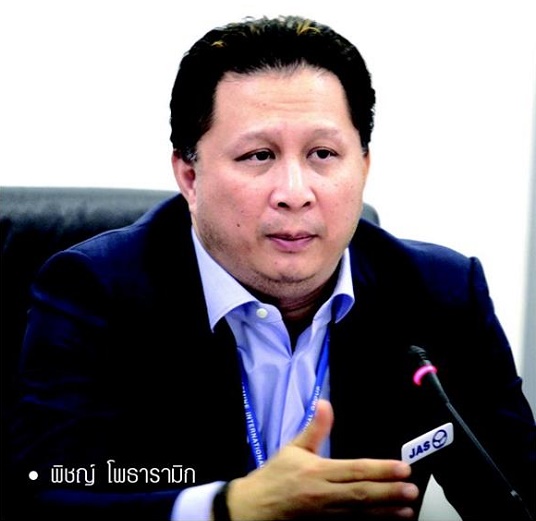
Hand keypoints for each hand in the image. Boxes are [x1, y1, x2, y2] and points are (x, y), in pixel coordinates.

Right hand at [225, 399, 418, 519]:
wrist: (255, 508)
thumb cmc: (276, 476)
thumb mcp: (294, 448)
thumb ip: (315, 428)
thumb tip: (326, 404)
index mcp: (317, 472)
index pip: (354, 469)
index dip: (380, 469)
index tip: (401, 467)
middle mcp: (324, 495)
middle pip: (361, 494)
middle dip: (389, 492)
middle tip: (412, 490)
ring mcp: (325, 515)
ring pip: (360, 513)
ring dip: (385, 512)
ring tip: (407, 509)